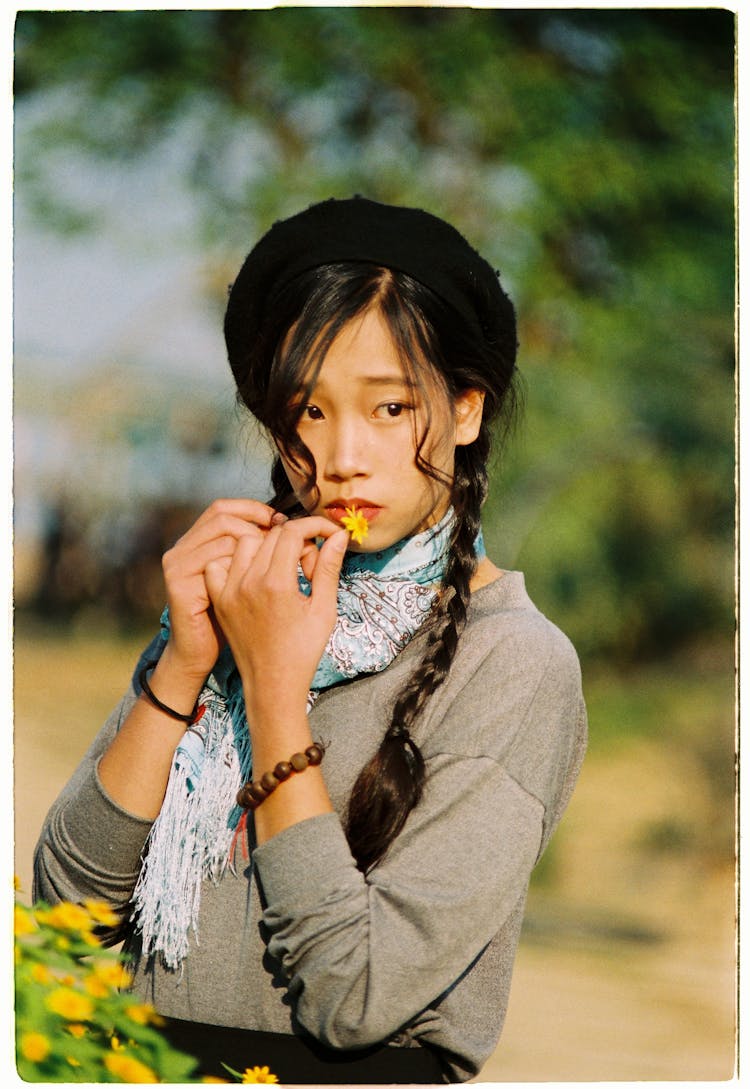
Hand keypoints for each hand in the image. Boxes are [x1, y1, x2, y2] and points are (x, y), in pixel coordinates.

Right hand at [159, 498, 280, 682]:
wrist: (199, 654)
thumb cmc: (227, 620)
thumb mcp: (241, 580)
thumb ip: (252, 552)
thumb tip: (282, 526)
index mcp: (196, 543)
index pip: (223, 508)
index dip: (254, 510)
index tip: (283, 522)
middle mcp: (183, 548)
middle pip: (222, 514)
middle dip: (257, 522)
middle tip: (284, 537)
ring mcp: (178, 565)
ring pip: (223, 534)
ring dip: (255, 542)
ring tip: (277, 560)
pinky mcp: (179, 584)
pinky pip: (215, 560)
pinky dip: (242, 564)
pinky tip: (260, 578)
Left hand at [204, 517, 348, 721]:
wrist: (272, 684)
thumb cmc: (304, 651)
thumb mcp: (324, 610)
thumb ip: (328, 569)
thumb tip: (338, 536)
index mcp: (276, 584)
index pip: (293, 532)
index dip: (314, 527)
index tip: (328, 535)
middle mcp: (248, 583)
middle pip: (271, 535)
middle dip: (297, 539)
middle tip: (311, 564)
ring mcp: (229, 591)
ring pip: (246, 543)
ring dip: (268, 546)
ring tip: (285, 568)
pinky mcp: (219, 599)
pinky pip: (221, 564)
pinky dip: (237, 561)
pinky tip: (255, 574)